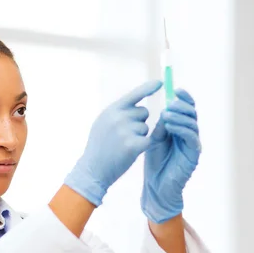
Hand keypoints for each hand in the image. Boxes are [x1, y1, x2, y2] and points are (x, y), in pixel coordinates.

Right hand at [64, 81, 161, 206]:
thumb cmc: (99, 147)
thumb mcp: (103, 124)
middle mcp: (119, 117)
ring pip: (146, 127)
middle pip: (144, 112)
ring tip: (123, 145)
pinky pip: (148, 140)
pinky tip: (130, 152)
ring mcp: (125, 130)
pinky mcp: (133, 145)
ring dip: (140, 136)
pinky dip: (143, 146)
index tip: (161, 83)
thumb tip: (140, 106)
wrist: (93, 170)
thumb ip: (118, 113)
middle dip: (139, 122)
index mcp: (112, 110)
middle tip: (124, 135)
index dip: (148, 88)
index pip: (134, 94)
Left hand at [141, 89, 200, 222]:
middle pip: (192, 113)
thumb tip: (165, 106)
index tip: (175, 89)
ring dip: (179, 116)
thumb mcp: (155, 138)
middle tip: (170, 101)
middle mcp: (190, 134)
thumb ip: (162, 124)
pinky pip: (191, 137)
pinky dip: (182, 129)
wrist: (156, 185)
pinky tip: (170, 126)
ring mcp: (193, 144)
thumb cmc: (155, 162)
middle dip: (182, 105)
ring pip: (192, 123)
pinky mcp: (194, 154)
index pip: (186, 108)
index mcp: (181, 128)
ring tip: (166, 113)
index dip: (183, 98)